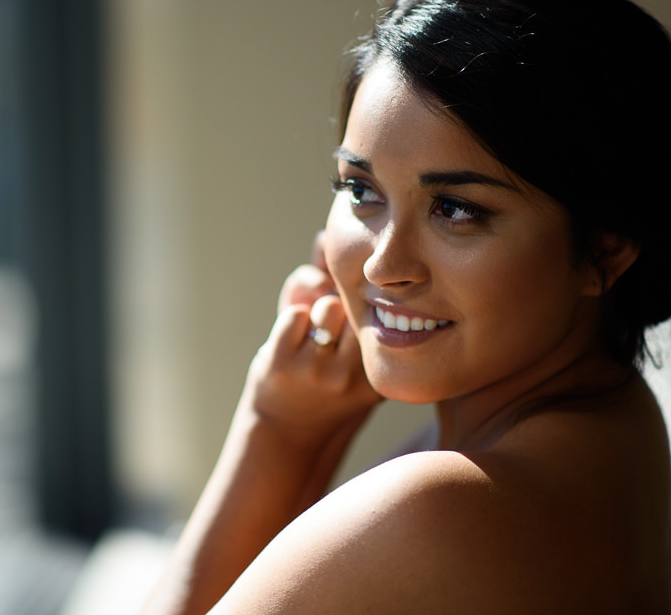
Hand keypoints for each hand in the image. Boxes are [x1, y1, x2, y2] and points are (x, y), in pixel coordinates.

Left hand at [245, 235, 381, 444]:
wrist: (289, 432)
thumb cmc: (327, 380)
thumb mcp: (354, 349)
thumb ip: (344, 291)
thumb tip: (327, 237)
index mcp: (383, 371)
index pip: (387, 311)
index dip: (369, 300)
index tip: (361, 312)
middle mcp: (355, 374)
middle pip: (358, 302)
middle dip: (343, 304)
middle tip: (335, 325)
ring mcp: (318, 370)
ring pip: (326, 304)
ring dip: (317, 311)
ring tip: (316, 335)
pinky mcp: (282, 364)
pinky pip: (294, 314)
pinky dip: (292, 320)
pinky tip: (294, 342)